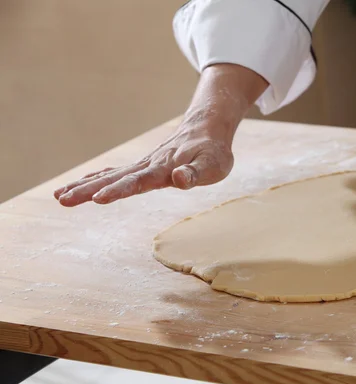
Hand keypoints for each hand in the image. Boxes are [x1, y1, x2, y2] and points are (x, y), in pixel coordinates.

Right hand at [53, 64, 267, 206]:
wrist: (207, 129)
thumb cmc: (213, 151)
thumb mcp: (213, 165)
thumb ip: (196, 173)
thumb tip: (179, 178)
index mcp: (162, 169)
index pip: (137, 182)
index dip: (118, 190)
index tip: (98, 198)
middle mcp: (148, 166)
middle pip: (113, 178)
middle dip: (87, 190)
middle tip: (62, 200)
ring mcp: (143, 165)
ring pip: (109, 175)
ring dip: (84, 185)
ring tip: (59, 196)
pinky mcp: (143, 166)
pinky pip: (114, 172)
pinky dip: (95, 178)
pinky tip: (80, 185)